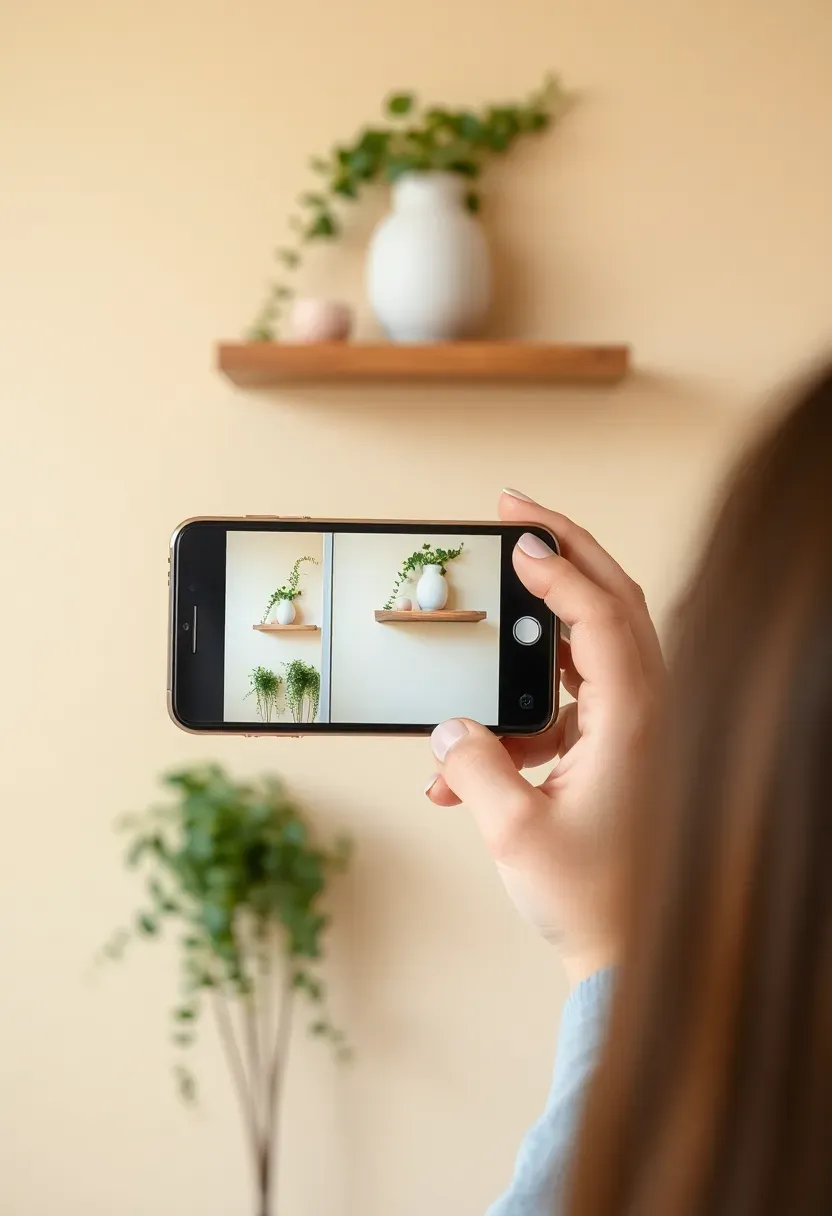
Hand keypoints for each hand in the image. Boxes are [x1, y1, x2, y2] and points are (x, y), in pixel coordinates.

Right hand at [425, 490, 662, 983]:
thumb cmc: (596, 900)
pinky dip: (527, 706)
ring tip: (496, 609)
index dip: (557, 568)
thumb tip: (447, 729)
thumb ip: (475, 768)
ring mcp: (638, 726)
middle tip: (515, 516)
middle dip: (564, 551)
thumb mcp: (517, 833)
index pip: (600, 615)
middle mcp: (648, 711)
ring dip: (542, 626)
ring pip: (594, 643)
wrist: (634, 953)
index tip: (516, 538)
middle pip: (613, 601)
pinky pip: (573, 698)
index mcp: (636, 721)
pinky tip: (478, 750)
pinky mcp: (621, 746)